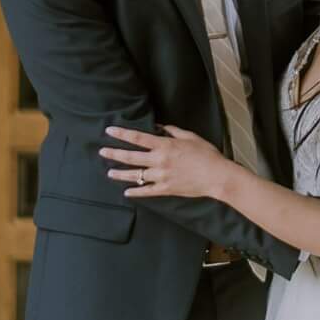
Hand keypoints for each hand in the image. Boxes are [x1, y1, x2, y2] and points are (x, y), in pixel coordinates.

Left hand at [101, 122, 229, 201]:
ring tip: (109, 173)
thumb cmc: (206, 154)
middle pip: (131, 157)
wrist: (217, 176)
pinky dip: (136, 192)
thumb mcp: (190, 137)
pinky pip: (147, 191)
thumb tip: (159, 126)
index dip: (122, 134)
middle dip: (115, 153)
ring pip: (136, 175)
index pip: (138, 138)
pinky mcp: (166, 189)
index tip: (109, 131)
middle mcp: (159, 161)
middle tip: (102, 151)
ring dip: (121, 174)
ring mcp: (161, 176)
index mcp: (165, 146)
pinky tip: (126, 192)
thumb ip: (172, 131)